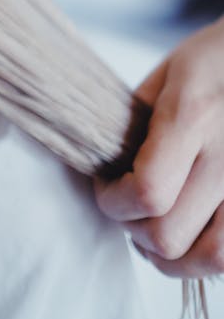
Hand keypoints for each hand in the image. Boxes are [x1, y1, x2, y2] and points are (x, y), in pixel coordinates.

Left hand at [95, 19, 223, 278]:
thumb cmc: (213, 60)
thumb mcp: (165, 75)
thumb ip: (136, 121)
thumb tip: (107, 166)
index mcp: (192, 115)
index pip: (147, 190)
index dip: (113, 201)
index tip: (106, 185)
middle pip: (168, 233)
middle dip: (132, 226)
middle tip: (126, 203)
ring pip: (207, 257)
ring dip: (170, 254)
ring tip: (155, 225)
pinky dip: (205, 255)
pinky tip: (191, 232)